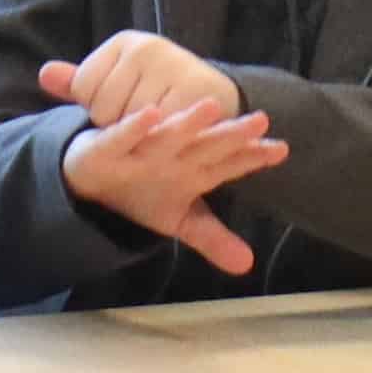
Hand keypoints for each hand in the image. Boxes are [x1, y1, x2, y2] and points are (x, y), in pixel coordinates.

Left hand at [42, 32, 244, 136]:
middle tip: (141, 119)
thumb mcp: (115, 82)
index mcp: (123, 42)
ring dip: (139, 135)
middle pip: (104, 108)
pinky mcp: (194, 90)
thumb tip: (44, 75)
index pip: (83, 87)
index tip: (119, 105)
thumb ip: (77, 82)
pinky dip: (161, 138)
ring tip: (156, 126)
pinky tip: (168, 133)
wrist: (214, 95)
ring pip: (131, 122)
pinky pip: (160, 129)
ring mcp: (172, 66)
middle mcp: (146, 47)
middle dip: (117, 124)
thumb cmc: (154, 91)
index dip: (95, 108)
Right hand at [58, 100, 290, 274]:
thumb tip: (247, 266)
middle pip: (206, 144)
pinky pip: (122, 137)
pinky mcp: (108, 148)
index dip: (253, 157)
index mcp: (194, 168)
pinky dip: (134, 128)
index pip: (228, 163)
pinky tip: (150, 114)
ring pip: (169, 135)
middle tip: (260, 121)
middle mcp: (173, 154)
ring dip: (188, 122)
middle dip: (231, 134)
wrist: (89, 181)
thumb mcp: (179, 220)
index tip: (281, 150)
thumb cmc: (143, 190)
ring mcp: (142, 149)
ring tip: (213, 107)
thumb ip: (213, 239)